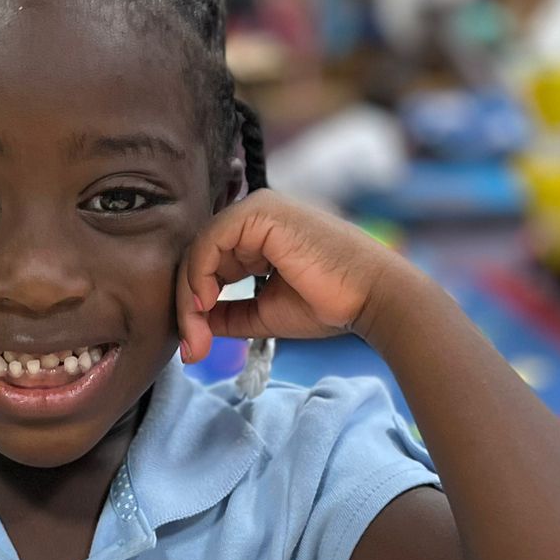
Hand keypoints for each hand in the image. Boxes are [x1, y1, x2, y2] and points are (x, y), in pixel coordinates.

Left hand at [176, 192, 409, 361]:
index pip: (209, 264)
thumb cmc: (329, 304)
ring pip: (198, 251)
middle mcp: (255, 216)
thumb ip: (228, 314)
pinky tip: (204, 305)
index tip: (196, 346)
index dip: (194, 305)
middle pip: (199, 258)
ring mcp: (257, 210)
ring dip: (189, 298)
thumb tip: (194, 326)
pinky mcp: (261, 212)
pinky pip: (209, 242)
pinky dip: (198, 277)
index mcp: (258, 235)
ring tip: (197, 335)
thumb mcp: (265, 312)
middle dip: (188, 306)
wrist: (371, 297)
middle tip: (192, 349)